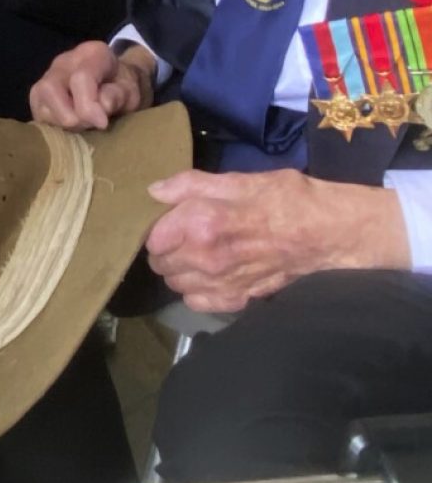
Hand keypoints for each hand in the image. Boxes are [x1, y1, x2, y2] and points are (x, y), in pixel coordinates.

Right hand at [30, 41, 154, 129]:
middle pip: (49, 88)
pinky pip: (37, 115)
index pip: (80, 78)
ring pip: (40, 103)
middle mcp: (63, 62)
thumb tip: (103, 105)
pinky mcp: (38, 98)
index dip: (89, 106)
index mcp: (90, 54)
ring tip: (83, 127)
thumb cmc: (123, 88)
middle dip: (70, 115)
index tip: (103, 123)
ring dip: (61, 123)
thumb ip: (119, 95)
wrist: (116, 84)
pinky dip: (55, 127)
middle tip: (90, 125)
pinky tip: (71, 129)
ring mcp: (46, 78)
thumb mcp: (131, 91)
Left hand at [145, 169, 410, 312]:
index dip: (158, 226)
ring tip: (197, 254)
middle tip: (183, 235)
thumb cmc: (285, 199)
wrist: (329, 233)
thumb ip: (190, 185)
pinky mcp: (238, 301)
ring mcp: (222, 284)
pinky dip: (197, 291)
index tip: (170, 219)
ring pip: (175, 284)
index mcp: (202, 223)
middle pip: (160, 262)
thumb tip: (153, 190)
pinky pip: (197, 302)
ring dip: (180, 270)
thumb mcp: (238, 180)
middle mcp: (206, 258)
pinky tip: (210, 274)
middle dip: (166, 249)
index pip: (153, 237)